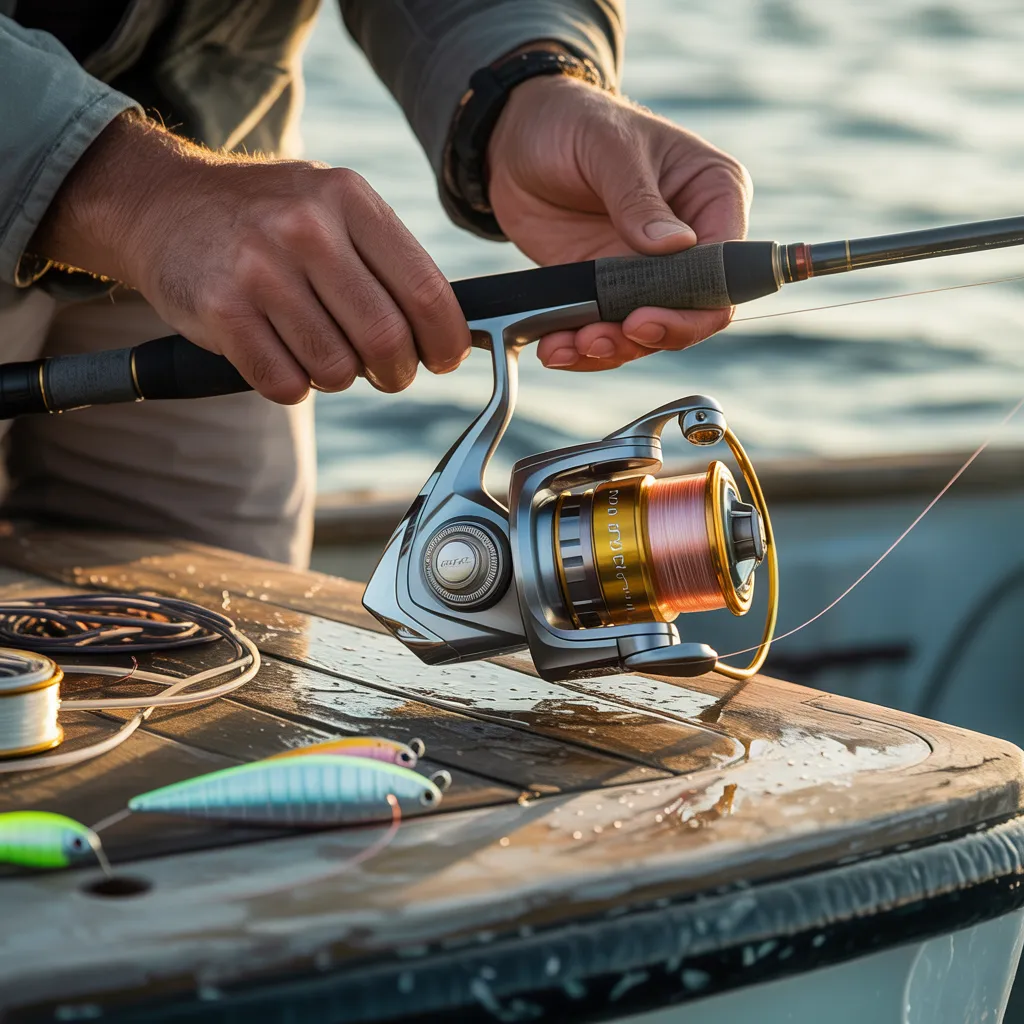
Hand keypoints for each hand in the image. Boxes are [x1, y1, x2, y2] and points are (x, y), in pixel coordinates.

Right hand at [31, 114, 469, 402]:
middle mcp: (307, 228)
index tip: (445, 360)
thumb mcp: (332, 209)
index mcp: (350, 200)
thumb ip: (387, 261)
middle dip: (396, 372)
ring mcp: (260, 268)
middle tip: (387, 373)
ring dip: (337, 378)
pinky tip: (281, 356)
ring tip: (320, 352)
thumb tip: (445, 336)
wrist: (162, 203)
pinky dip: (292, 386)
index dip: (446, 341)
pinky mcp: (222, 310)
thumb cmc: (266, 219)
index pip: (427, 291)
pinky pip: (285, 384)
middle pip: (386, 339)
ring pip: (336, 370)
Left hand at [487, 75, 751, 370]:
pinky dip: (582, 349)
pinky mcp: (611, 290)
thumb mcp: (607, 147)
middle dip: (647, 335)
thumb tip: (675, 246)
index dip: (694, 303)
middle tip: (599, 339)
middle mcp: (692, 241)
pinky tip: (557, 348)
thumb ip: (637, 197)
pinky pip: (608, 331)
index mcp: (713, 195)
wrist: (517, 140)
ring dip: (610, 349)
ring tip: (569, 346)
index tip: (645, 316)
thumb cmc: (573, 122)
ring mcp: (650, 271)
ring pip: (649, 332)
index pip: (727, 267)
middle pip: (693, 312)